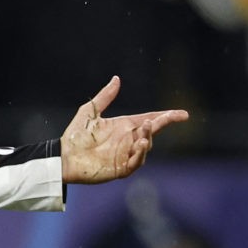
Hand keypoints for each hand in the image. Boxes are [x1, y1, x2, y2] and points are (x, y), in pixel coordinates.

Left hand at [60, 76, 188, 183]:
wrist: (64, 156)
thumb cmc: (75, 135)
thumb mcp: (90, 112)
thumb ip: (104, 96)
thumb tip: (116, 79)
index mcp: (124, 126)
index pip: (150, 119)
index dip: (167, 117)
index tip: (183, 114)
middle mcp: (128, 140)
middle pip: (151, 132)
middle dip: (157, 126)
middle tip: (156, 121)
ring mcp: (126, 155)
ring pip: (145, 147)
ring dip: (147, 140)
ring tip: (143, 135)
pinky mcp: (120, 168)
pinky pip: (135, 162)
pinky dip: (140, 155)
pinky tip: (139, 145)